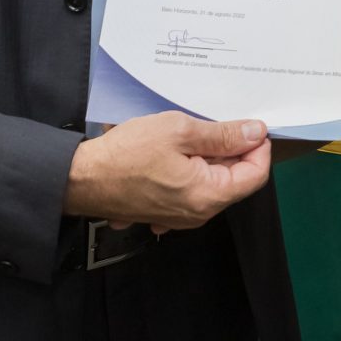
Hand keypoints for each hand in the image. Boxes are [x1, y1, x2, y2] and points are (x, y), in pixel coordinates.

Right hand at [63, 112, 271, 230]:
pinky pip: (191, 189)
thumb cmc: (127, 154)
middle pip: (235, 179)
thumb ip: (222, 135)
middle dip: (233, 150)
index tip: (249, 126)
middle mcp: (200, 213)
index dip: (258, 147)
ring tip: (192, 134)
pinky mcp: (166, 212)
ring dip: (210, 157)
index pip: (256, 175)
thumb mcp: (179, 131)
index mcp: (209, 195)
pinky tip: (177, 153)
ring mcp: (181, 216)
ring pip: (212, 182)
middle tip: (216, 124)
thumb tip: (256, 133)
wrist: (82, 179)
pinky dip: (192, 169)